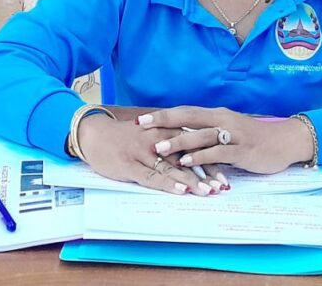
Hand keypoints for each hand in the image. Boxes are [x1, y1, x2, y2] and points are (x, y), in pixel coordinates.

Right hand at [77, 113, 223, 195]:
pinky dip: (167, 183)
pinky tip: (180, 190)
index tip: (227, 169)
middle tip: (223, 186)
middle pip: (187, 156)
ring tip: (208, 191)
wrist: (93, 133)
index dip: (211, 156)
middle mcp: (157, 139)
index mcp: (164, 129)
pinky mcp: (130, 165)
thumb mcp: (150, 132)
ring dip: (191, 180)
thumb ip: (170, 140)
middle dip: (206, 170)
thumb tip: (192, 153)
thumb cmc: (124, 136)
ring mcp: (143, 152)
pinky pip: (152, 176)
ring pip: (172, 168)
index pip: (193, 143)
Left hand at [136, 106, 313, 174]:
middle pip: (188, 117)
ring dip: (178, 141)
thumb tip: (183, 140)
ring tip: (158, 147)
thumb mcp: (229, 131)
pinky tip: (187, 162)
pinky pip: (217, 152)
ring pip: (201, 135)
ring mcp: (232, 134)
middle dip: (164, 121)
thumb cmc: (254, 138)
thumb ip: (209, 134)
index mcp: (217, 114)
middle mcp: (222, 120)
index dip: (163, 115)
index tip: (141, 119)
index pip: (185, 112)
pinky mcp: (241, 150)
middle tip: (142, 125)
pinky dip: (201, 156)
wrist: (284, 141)